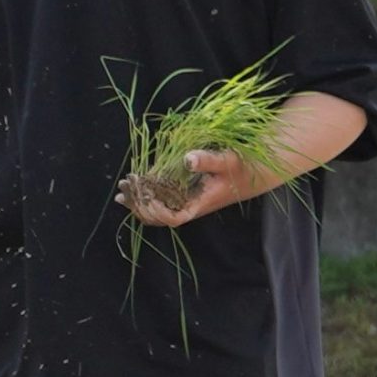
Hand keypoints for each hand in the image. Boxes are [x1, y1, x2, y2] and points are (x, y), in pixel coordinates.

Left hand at [116, 149, 271, 228]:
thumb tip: (187, 158)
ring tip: (122, 190)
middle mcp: (190, 206)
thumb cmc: (241, 167)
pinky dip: (147, 194)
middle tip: (123, 190)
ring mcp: (187, 201)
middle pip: (159, 217)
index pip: (174, 218)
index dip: (157, 212)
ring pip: (158, 210)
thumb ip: (207, 160)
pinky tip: (136, 185)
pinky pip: (162, 200)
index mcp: (200, 205)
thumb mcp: (226, 160)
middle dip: (139, 205)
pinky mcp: (185, 193)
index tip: (145, 198)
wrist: (254, 172)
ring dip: (139, 201)